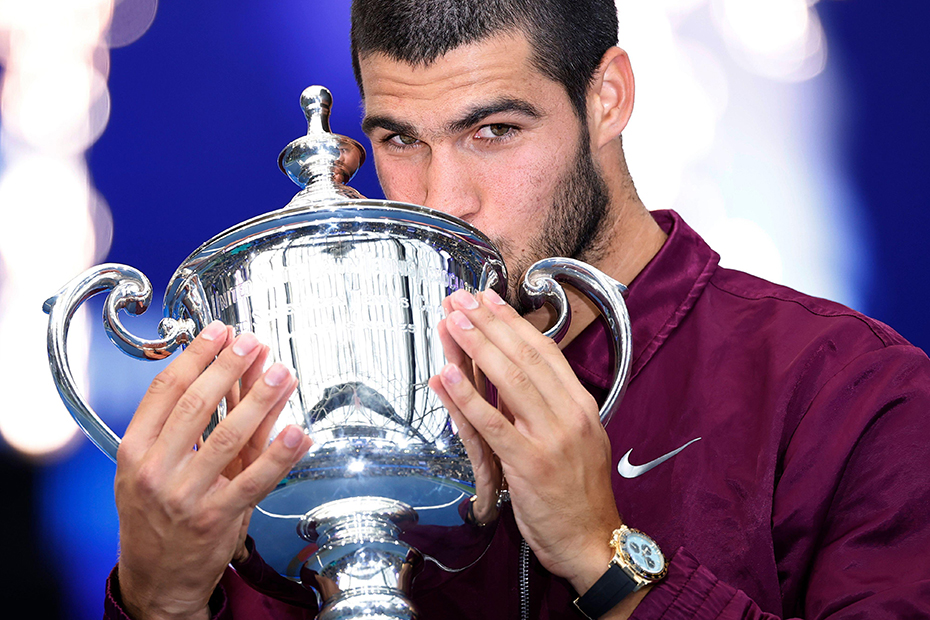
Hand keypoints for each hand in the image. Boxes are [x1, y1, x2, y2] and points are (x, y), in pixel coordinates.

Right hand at [114, 321, 310, 619]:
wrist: (156, 579)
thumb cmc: (158, 515)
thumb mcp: (157, 467)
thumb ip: (193, 423)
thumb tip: (232, 374)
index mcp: (135, 451)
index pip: (165, 391)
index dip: (195, 356)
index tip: (220, 332)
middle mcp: (155, 471)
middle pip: (195, 405)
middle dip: (229, 367)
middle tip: (253, 343)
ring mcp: (185, 496)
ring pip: (228, 437)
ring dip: (260, 400)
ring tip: (281, 373)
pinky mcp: (216, 518)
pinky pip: (255, 480)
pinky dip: (280, 454)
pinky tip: (298, 432)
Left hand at [430, 289, 620, 593]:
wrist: (594, 542)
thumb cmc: (580, 495)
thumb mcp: (575, 441)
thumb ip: (546, 409)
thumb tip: (510, 379)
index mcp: (580, 405)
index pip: (544, 351)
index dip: (513, 322)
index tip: (489, 299)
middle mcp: (569, 414)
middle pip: (524, 356)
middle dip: (489, 323)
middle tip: (461, 299)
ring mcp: (551, 437)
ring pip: (510, 380)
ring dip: (476, 346)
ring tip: (453, 321)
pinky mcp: (529, 463)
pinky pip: (492, 423)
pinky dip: (467, 396)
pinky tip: (447, 375)